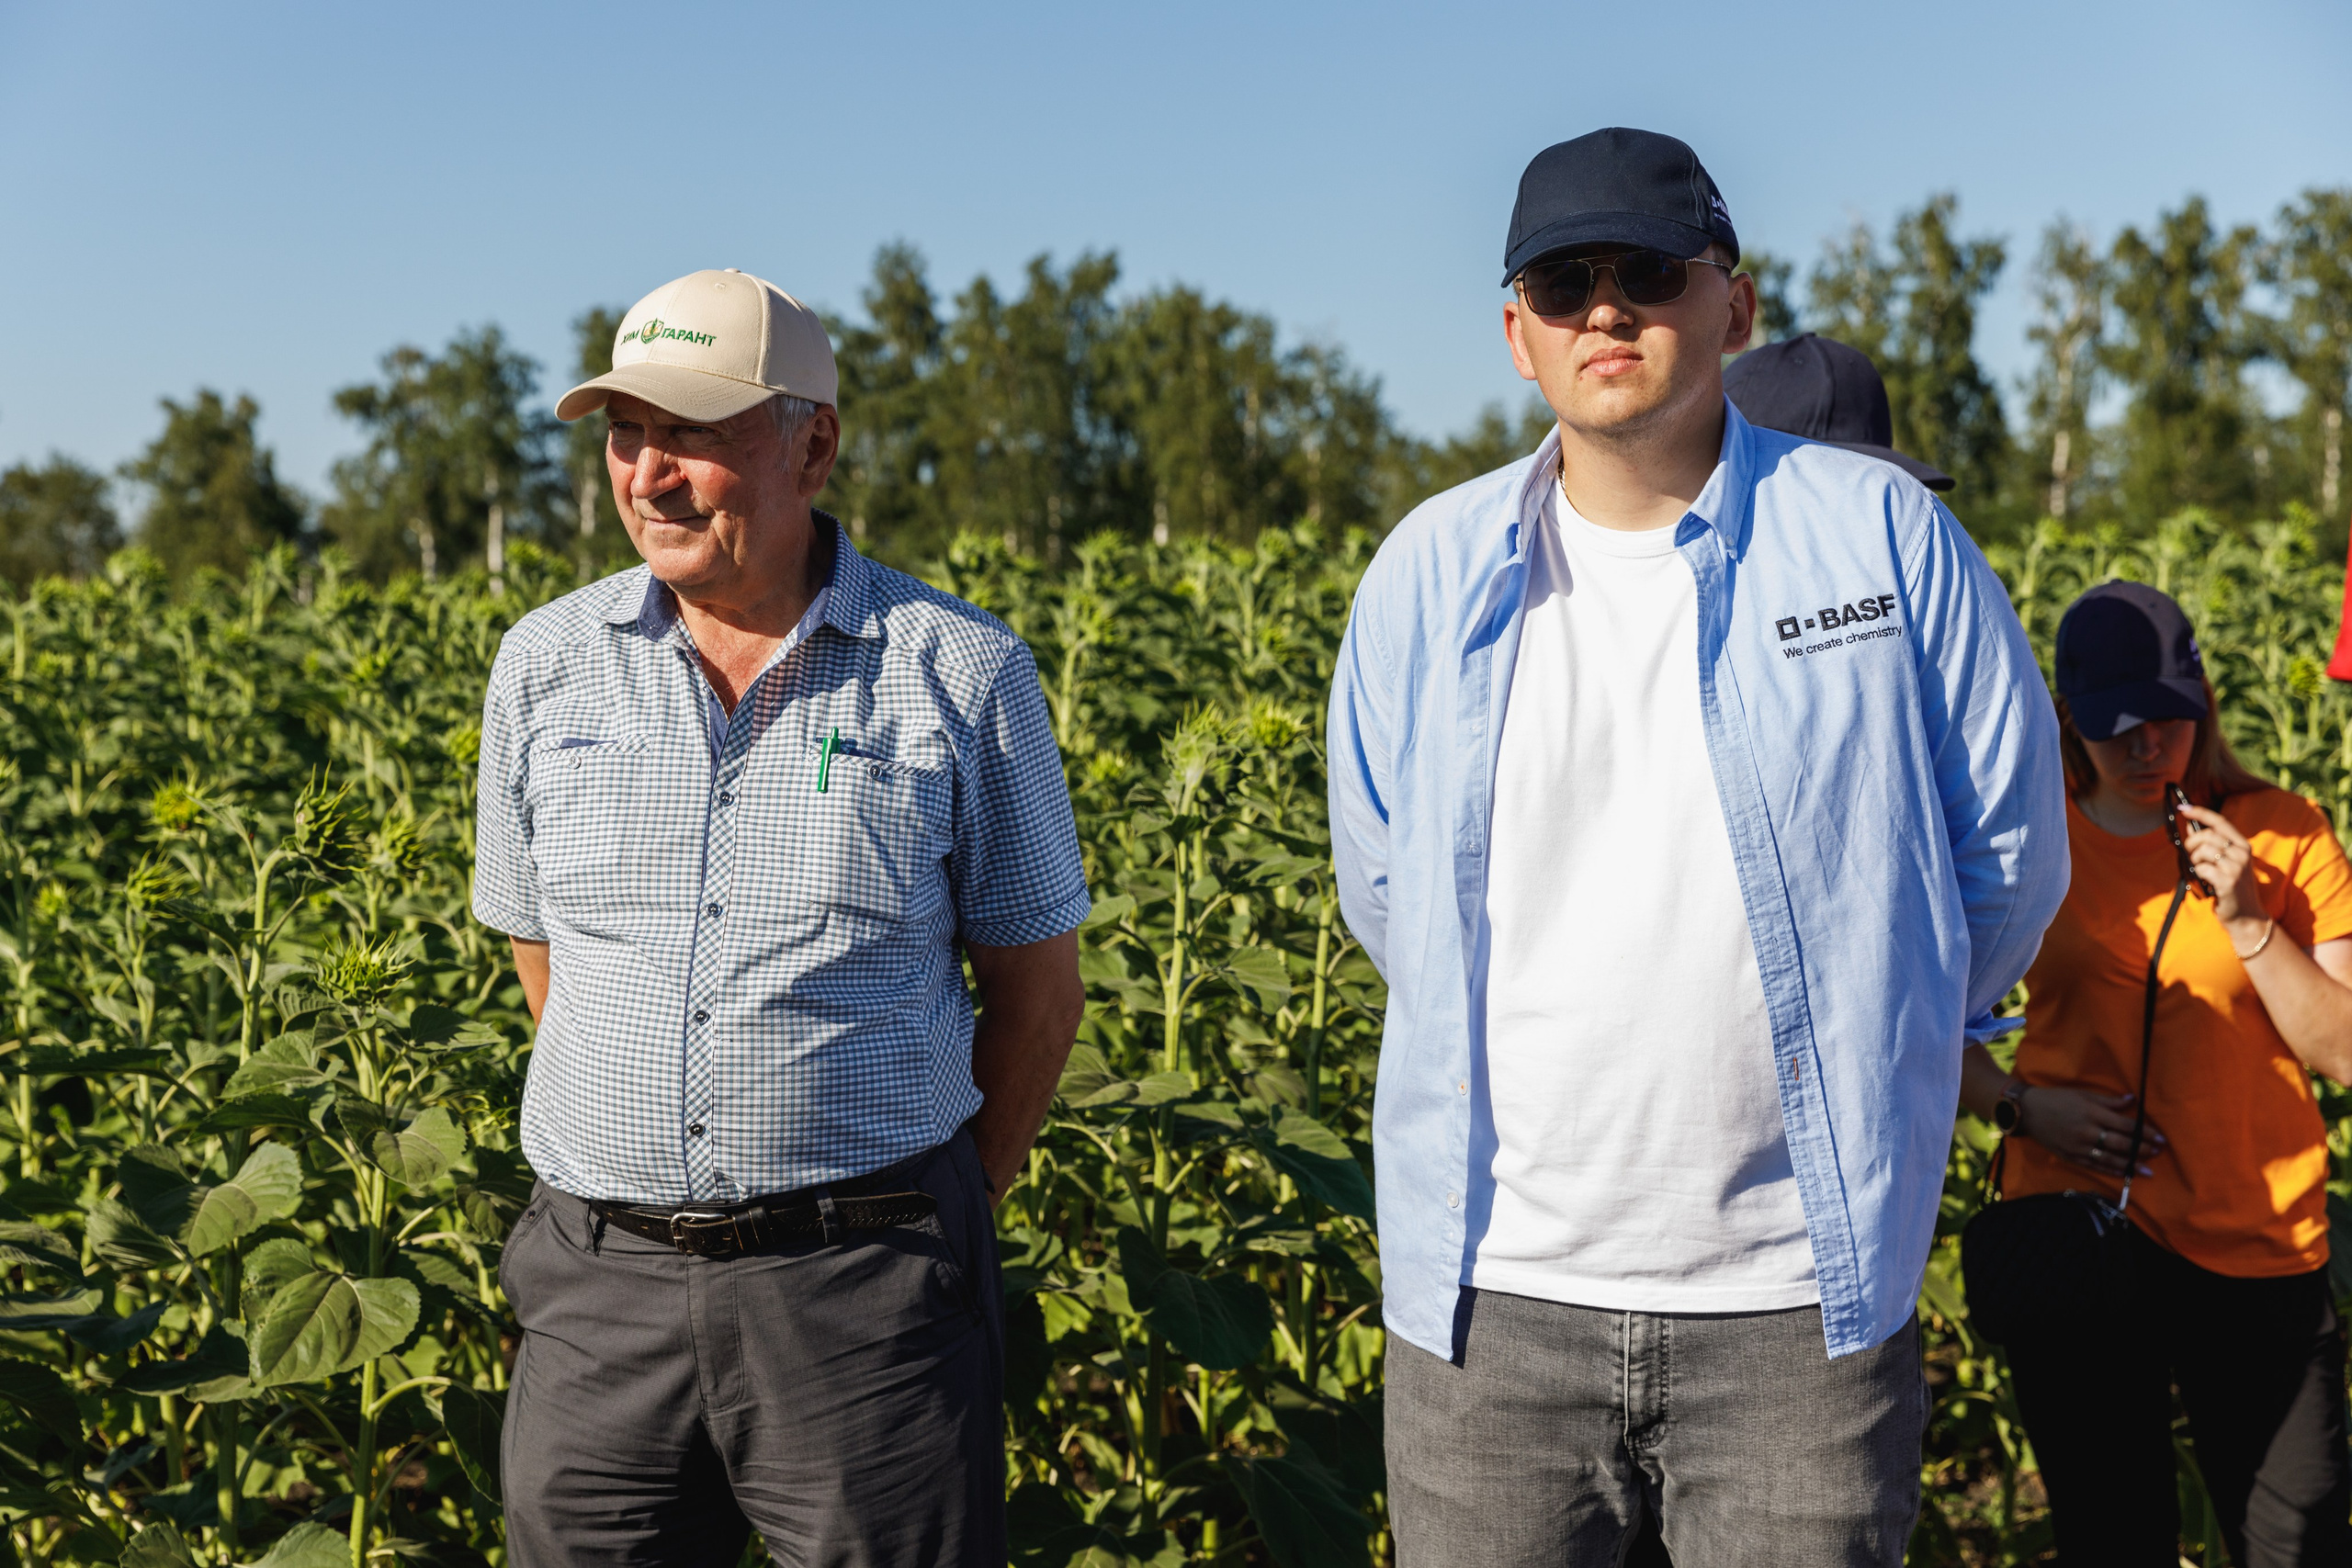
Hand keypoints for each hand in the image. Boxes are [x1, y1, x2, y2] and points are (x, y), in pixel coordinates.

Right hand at [2019, 1084, 2164, 1178]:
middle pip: (2121, 1143)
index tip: (2161, 1139)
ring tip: (2148, 1170)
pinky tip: (2124, 1173)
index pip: (2125, 1125)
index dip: (2145, 1133)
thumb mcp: (2082, 1094)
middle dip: (2142, 1150)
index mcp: (2092, 1112)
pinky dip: (2111, 1170)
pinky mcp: (2071, 1156)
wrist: (2027, 1111)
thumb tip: (2132, 1099)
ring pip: (2111, 1158)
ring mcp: (2079, 1146)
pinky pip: (2095, 1166)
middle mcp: (2088, 1131)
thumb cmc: (2057, 1099)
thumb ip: (2108, 1100)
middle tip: (2157, 1153)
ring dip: (2131, 1165)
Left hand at [2176, 803, 2267, 937]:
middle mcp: (2243, 854)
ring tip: (2200, 871)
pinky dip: (2196, 873)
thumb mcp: (2226, 863)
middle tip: (2190, 855)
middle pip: (2207, 835)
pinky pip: (2201, 868)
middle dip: (2191, 843)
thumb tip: (2190, 826)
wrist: (2247, 916)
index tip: (2182, 808)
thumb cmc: (2232, 888)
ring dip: (2194, 860)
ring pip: (2202, 851)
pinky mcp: (2228, 881)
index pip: (2220, 822)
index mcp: (2243, 846)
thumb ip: (2211, 845)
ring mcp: (2237, 867)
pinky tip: (2204, 881)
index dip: (2200, 812)